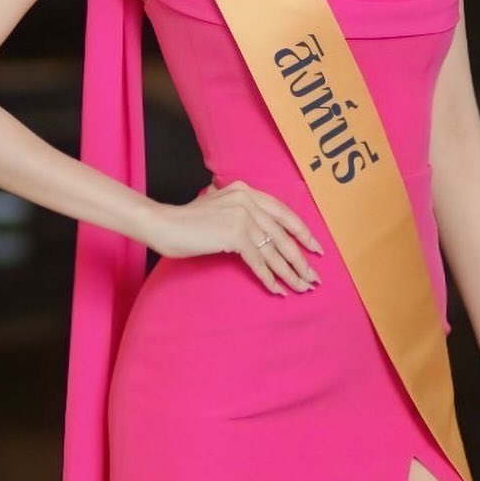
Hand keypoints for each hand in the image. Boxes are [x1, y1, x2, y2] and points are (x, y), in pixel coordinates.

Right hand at [149, 179, 324, 296]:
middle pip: (283, 234)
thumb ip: (238, 209)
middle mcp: (248, 200)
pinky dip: (270, 278)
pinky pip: (258, 261)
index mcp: (247, 191)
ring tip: (302, 288)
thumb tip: (257, 229)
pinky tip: (278, 290)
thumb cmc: (187, 220)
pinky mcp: (234, 234)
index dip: (302, 232)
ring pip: (274, 250)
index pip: (283, 212)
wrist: (163, 224)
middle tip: (314, 277)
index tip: (316, 248)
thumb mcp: (217, 205)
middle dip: (301, 259)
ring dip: (290, 272)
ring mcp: (242, 216)